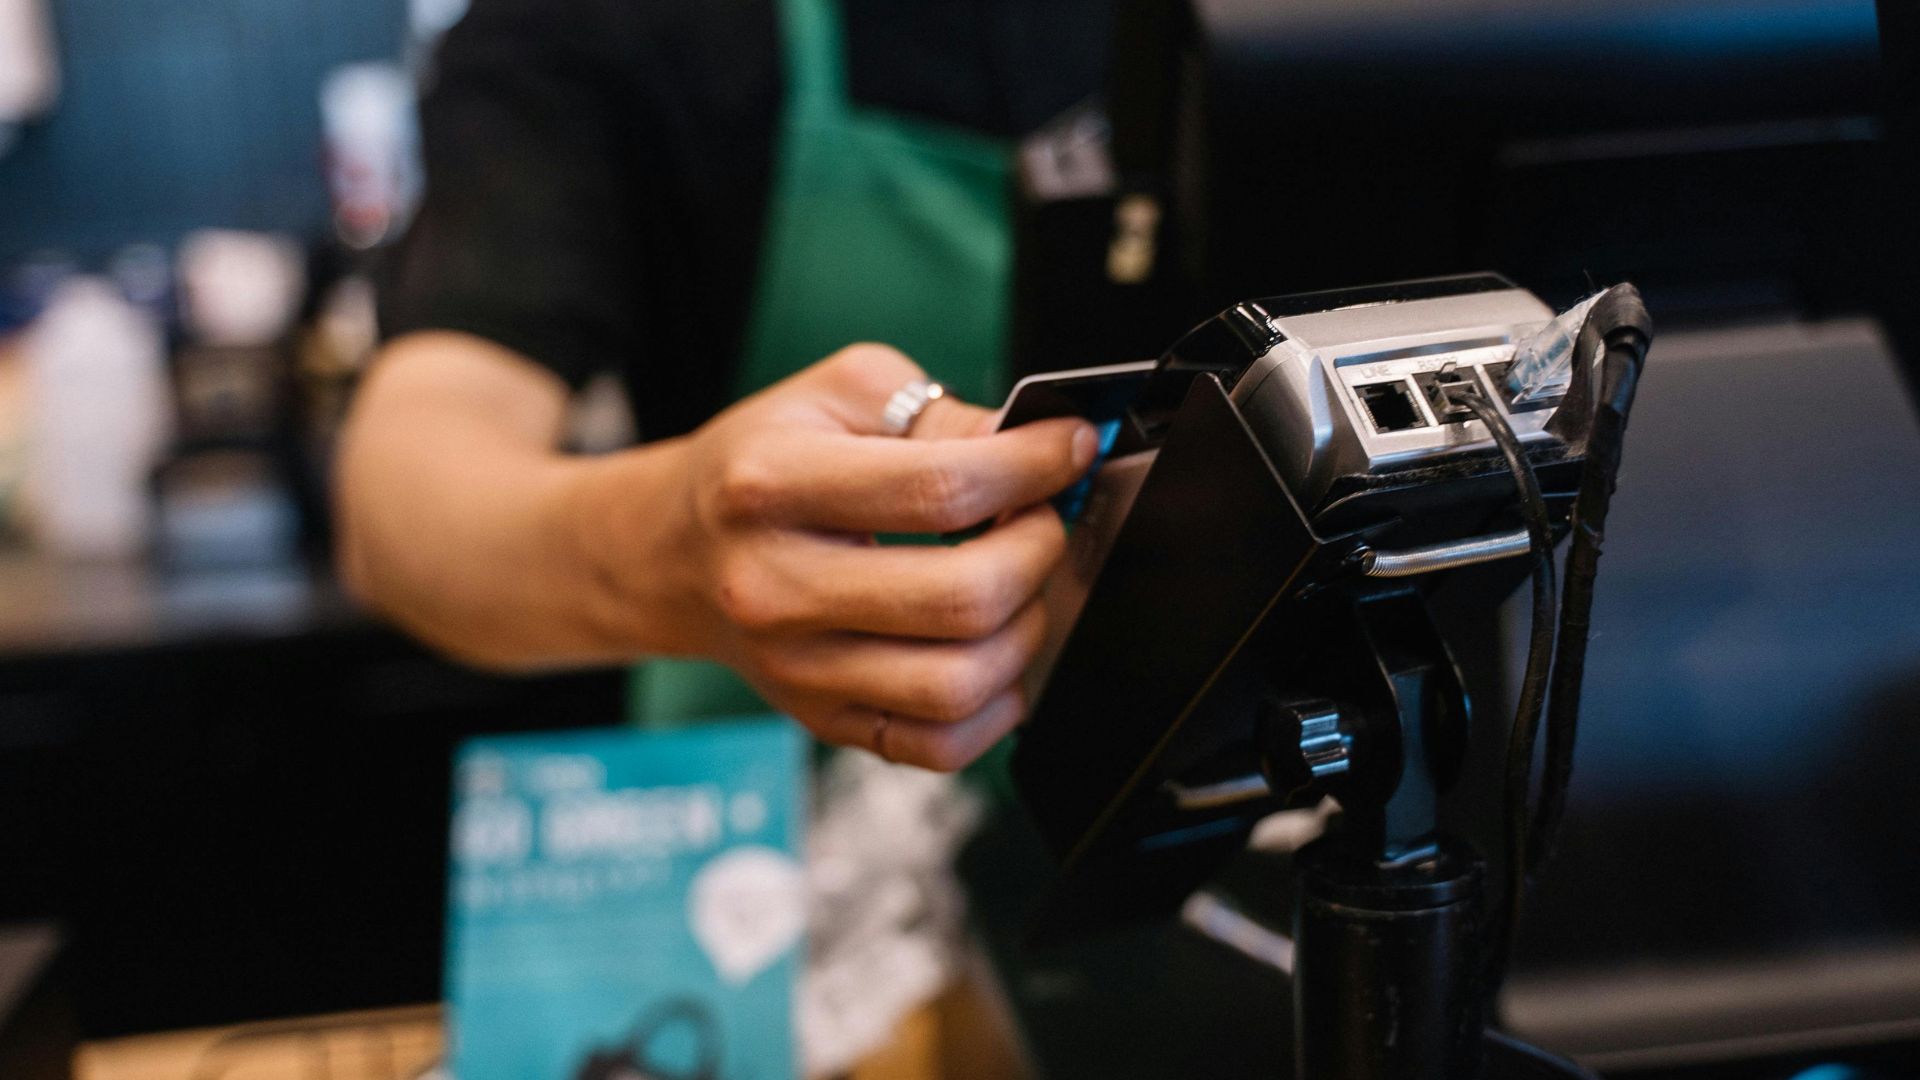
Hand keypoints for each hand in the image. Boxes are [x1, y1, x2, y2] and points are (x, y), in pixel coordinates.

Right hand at [574, 344, 1096, 769]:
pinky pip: (940, 745)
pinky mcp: (822, 721)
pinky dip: (997, 706)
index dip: (1033, 468)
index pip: (941, 489)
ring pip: (961, 682)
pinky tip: (994, 651)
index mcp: (770, 485)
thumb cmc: (761, 466)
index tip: (1071, 448)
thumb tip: (1033, 448)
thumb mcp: (835, 396)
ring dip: (1026, 628)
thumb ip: (937, 413)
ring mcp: (797, 670)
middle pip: (962, 596)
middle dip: (1039, 550)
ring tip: (1019, 584)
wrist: (672, 553)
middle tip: (1041, 518)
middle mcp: (776, 587)